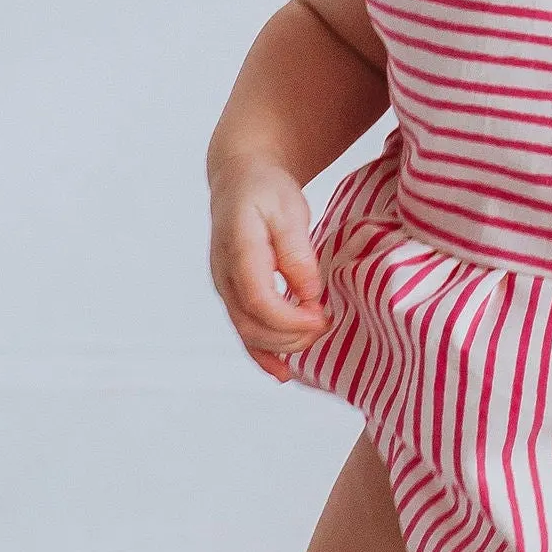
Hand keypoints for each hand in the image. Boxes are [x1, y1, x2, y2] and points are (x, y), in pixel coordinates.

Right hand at [209, 156, 331, 380]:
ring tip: (314, 341)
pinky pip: (244, 332)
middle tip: (326, 326)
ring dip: (282, 347)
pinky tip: (282, 371)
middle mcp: (224, 275)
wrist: (241, 179)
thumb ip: (296, 253)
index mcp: (238, 250)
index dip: (290, 319)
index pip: (259, 300)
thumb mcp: (288, 209)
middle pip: (252, 325)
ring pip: (248, 334)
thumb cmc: (266, 191)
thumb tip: (309, 295)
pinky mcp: (233, 296)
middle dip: (291, 337)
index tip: (321, 318)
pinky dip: (262, 355)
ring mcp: (225, 288)